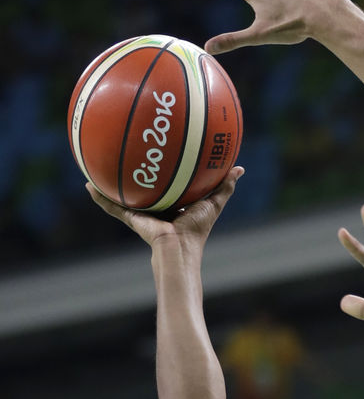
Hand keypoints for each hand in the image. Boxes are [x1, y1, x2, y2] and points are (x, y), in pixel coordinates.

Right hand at [85, 166, 243, 247]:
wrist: (178, 249)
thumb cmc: (197, 230)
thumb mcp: (213, 203)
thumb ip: (224, 186)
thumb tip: (239, 168)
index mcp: (173, 204)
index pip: (167, 183)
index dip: (164, 170)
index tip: (159, 151)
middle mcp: (155, 207)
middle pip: (143, 186)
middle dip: (136, 171)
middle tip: (128, 149)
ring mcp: (141, 213)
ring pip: (123, 195)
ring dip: (111, 183)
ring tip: (98, 164)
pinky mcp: (131, 218)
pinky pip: (112, 207)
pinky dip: (100, 198)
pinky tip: (88, 185)